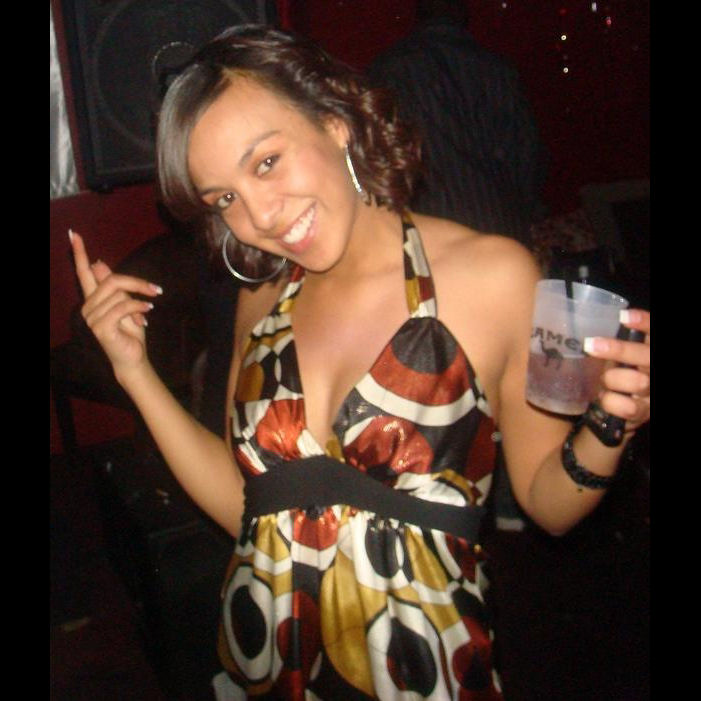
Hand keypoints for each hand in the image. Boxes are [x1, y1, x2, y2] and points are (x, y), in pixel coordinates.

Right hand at [69, 229, 162, 373]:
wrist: (133, 358)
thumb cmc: (130, 332)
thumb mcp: (126, 304)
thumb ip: (114, 286)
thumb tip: (98, 263)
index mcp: (93, 299)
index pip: (83, 273)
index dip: (80, 254)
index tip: (74, 234)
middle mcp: (88, 307)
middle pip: (111, 280)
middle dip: (136, 282)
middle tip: (155, 289)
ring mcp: (92, 318)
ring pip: (118, 294)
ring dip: (139, 300)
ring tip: (147, 310)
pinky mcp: (101, 327)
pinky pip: (122, 307)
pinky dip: (138, 307)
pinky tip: (147, 312)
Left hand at [584, 309, 649, 430]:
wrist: (622, 408)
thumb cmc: (618, 372)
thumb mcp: (619, 355)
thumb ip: (615, 343)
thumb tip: (591, 323)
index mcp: (649, 350)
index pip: (653, 331)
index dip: (644, 322)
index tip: (623, 316)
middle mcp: (654, 370)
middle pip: (646, 357)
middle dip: (619, 350)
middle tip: (590, 345)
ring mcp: (652, 392)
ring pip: (637, 382)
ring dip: (612, 379)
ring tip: (601, 380)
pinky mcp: (645, 412)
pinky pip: (627, 407)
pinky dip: (610, 402)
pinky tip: (604, 398)